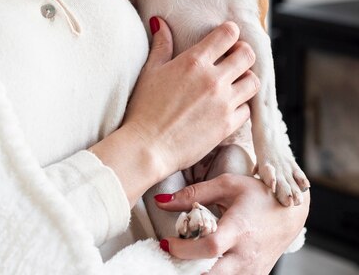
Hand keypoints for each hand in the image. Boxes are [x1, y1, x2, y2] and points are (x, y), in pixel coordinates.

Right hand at [90, 18, 258, 204]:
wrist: (148, 146)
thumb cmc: (144, 108)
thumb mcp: (150, 71)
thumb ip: (161, 45)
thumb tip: (160, 22)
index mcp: (194, 62)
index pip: (228, 35)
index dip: (229, 32)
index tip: (226, 37)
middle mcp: (213, 79)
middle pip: (247, 55)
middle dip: (242, 53)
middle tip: (232, 59)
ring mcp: (224, 103)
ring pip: (253, 81)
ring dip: (245, 78)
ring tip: (233, 82)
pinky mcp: (228, 125)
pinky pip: (247, 109)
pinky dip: (241, 105)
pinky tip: (227, 105)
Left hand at [156, 173, 309, 273]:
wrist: (289, 213)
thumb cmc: (257, 194)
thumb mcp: (226, 185)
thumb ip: (193, 193)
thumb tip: (160, 202)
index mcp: (239, 229)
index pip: (209, 248)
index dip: (184, 249)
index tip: (166, 242)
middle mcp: (247, 255)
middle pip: (212, 274)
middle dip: (187, 269)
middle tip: (172, 256)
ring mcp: (253, 270)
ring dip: (198, 273)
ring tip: (185, 258)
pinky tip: (200, 263)